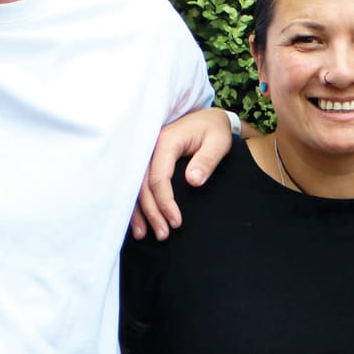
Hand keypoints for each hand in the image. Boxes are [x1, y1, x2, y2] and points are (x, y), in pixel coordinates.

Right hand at [131, 107, 236, 239]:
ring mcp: (146, 153)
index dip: (164, 202)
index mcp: (167, 141)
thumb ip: (206, 160)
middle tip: (162, 235)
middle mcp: (150, 147)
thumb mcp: (218, 143)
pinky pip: (137, 183)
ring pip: (135, 186)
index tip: (176, 222)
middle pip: (142, 184)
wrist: (209, 118)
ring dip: (139, 211)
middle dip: (151, 212)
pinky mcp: (148, 161)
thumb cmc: (215, 130)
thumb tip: (193, 181)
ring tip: (144, 235)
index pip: (158, 176)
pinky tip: (138, 221)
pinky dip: (137, 203)